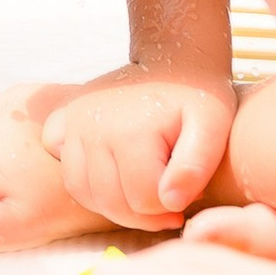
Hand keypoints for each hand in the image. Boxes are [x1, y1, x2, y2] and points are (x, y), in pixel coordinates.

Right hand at [43, 70, 234, 230]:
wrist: (172, 61)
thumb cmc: (197, 98)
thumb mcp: (212, 127)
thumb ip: (196, 166)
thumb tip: (171, 202)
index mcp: (129, 131)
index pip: (143, 201)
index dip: (171, 206)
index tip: (188, 192)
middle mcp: (92, 127)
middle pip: (111, 202)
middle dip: (144, 212)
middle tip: (169, 198)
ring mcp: (74, 124)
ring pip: (84, 192)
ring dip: (115, 204)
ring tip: (144, 193)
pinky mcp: (63, 122)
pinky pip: (66, 171)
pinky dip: (86, 185)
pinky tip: (113, 177)